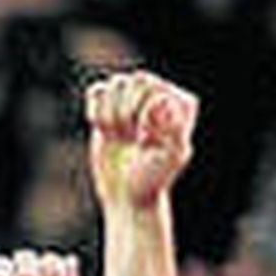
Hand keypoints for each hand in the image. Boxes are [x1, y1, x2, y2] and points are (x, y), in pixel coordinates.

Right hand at [85, 70, 198, 213]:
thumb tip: (161, 101)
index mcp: (180, 104)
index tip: (145, 139)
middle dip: (127, 112)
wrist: (127, 195)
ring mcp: (133, 100)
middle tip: (131, 139)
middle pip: (135, 80)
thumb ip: (174, 127)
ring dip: (111, 114)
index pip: (155, 87)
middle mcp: (159, 96)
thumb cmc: (152, 178)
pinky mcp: (109, 108)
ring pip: (115, 84)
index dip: (143, 113)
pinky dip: (95, 110)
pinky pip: (96, 91)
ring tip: (119, 136)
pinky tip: (104, 130)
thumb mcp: (171, 156)